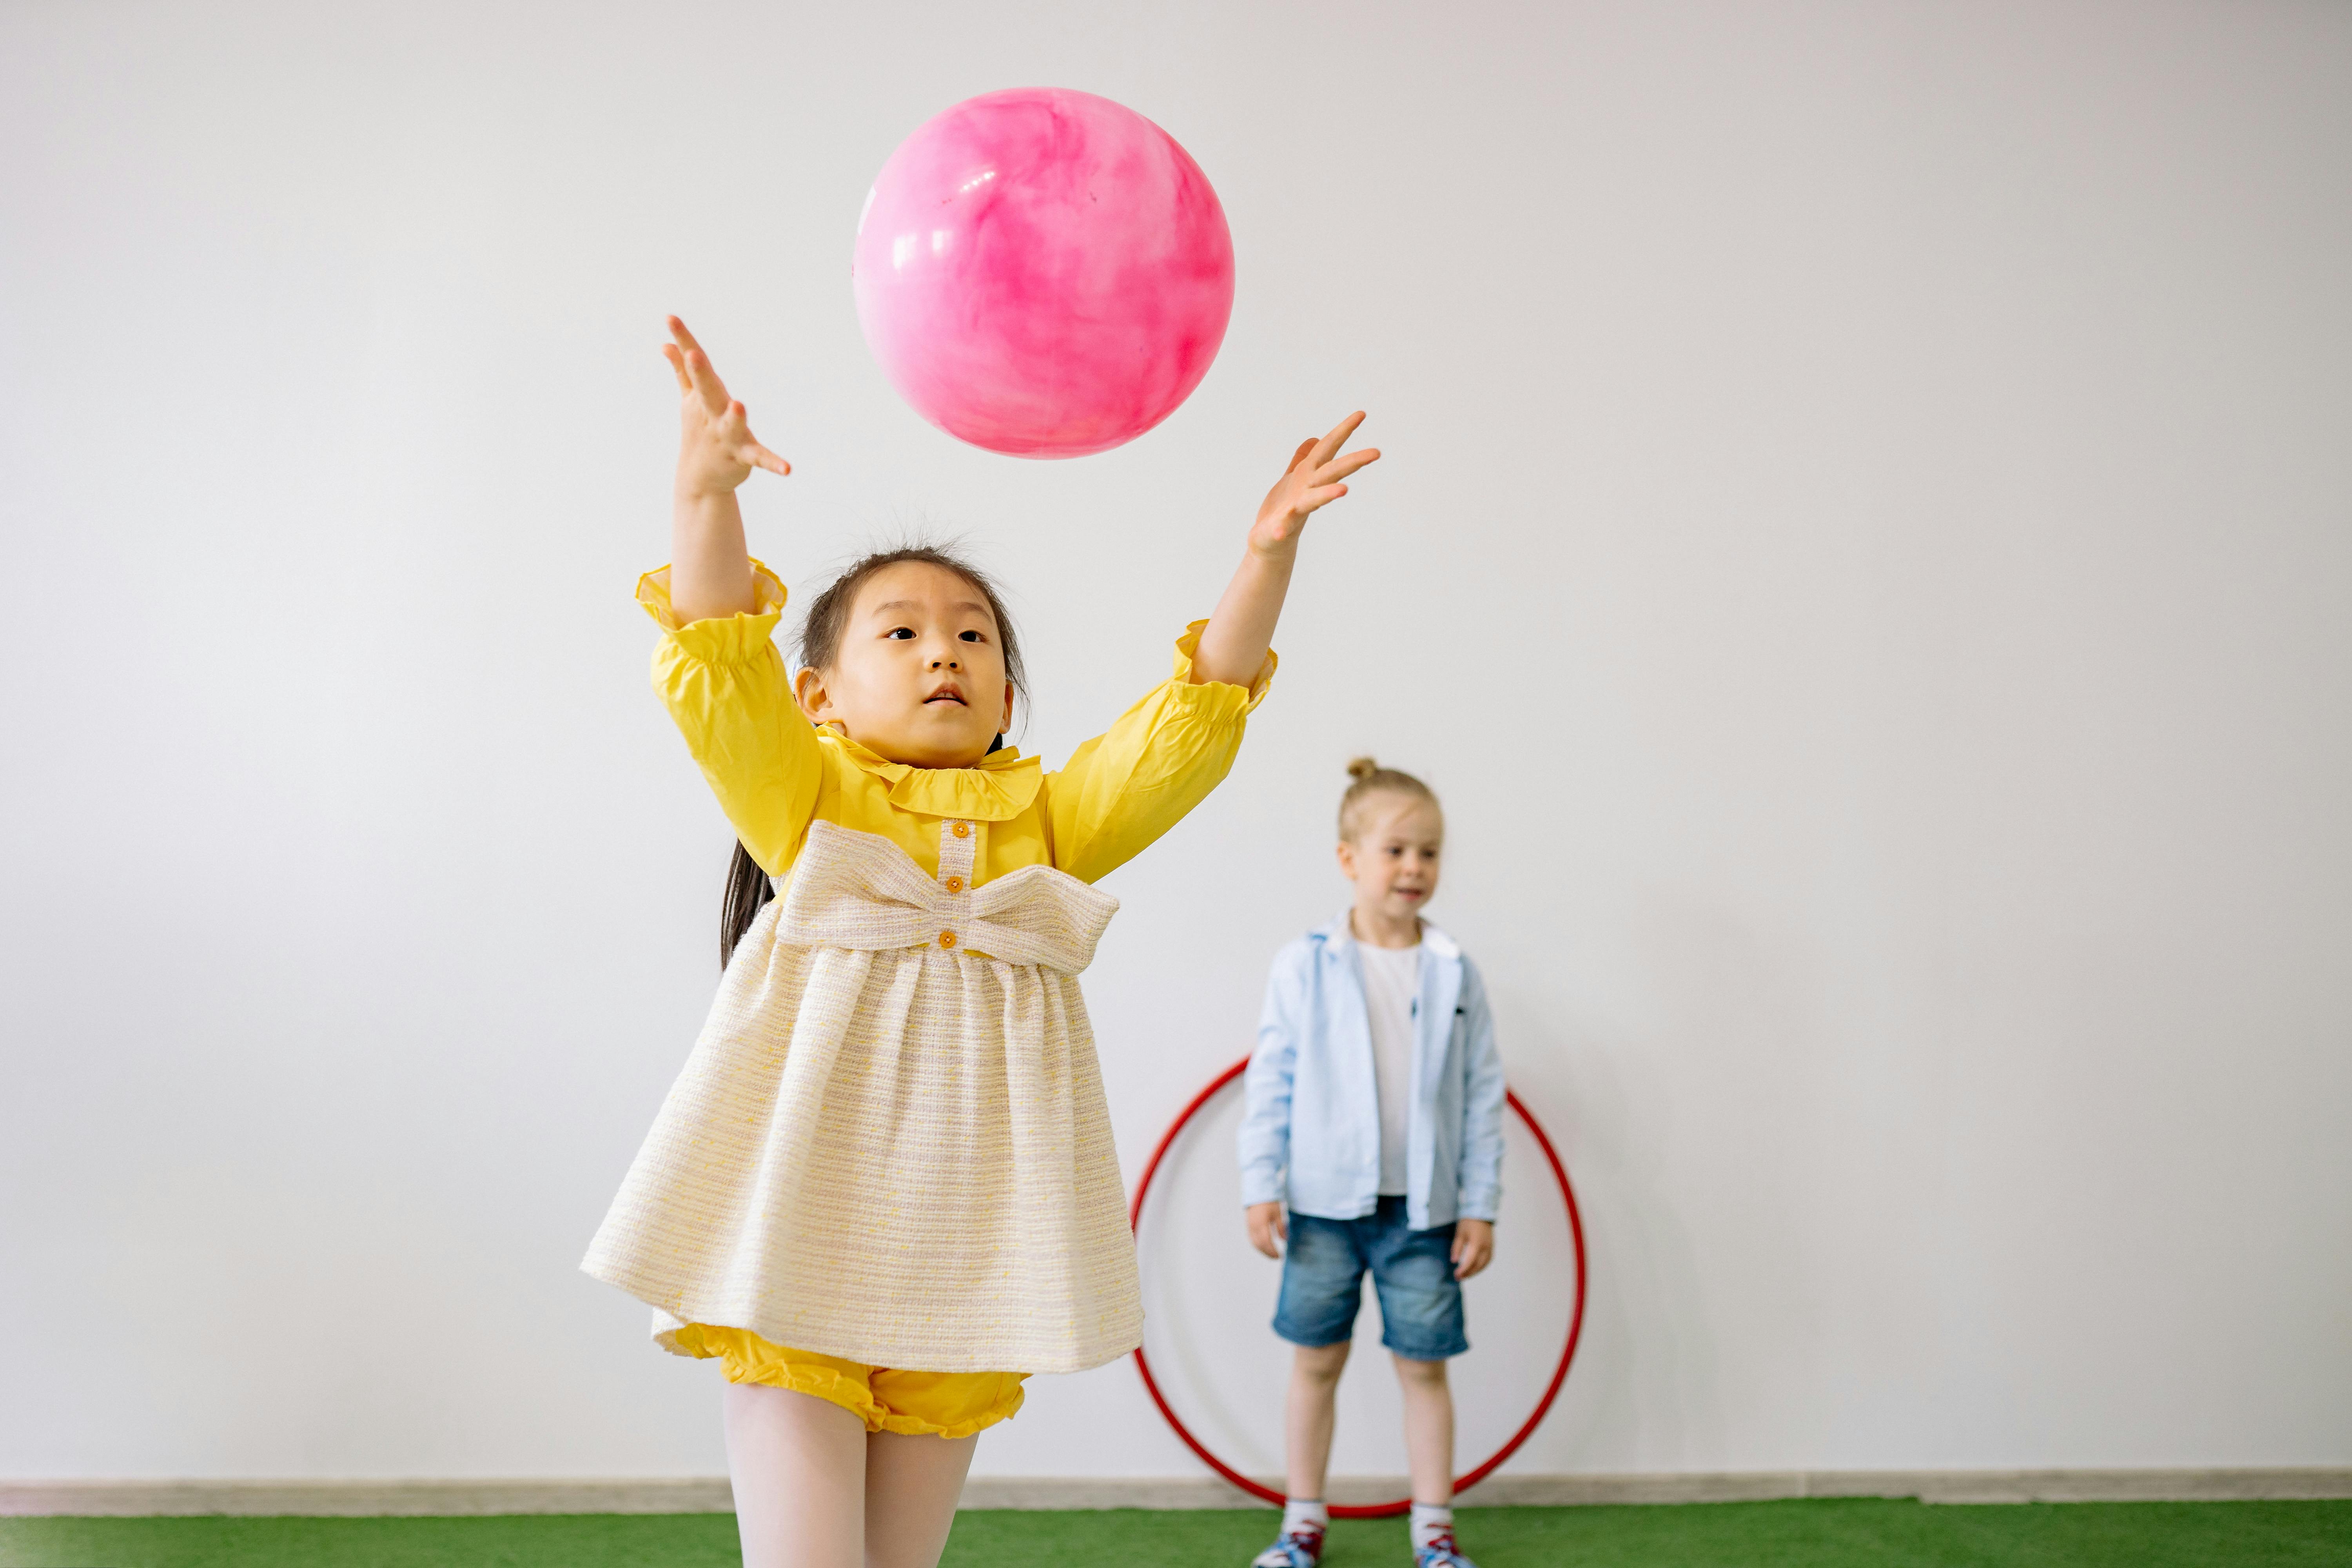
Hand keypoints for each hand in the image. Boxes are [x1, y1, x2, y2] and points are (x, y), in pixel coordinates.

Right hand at [663, 315, 790, 497]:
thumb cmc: (700, 431)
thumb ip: (681, 372)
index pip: (691, 365)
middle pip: (706, 390)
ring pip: (731, 425)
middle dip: (699, 373)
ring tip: (739, 405)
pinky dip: (773, 463)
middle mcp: (712, 414)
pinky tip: (787, 468)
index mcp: (703, 397)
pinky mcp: (743, 456)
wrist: (700, 478)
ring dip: (734, 417)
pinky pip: (759, 458)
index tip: (670, 317)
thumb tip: (668, 345)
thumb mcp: (690, 400)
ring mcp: (726, 436)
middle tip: (692, 354)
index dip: (683, 340)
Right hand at [1246, 1201, 1288, 1258]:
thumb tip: (1285, 1240)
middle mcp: (1254, 1226)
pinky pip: (1252, 1238)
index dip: (1273, 1251)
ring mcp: (1249, 1225)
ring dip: (1262, 1250)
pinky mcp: (1248, 1224)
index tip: (1280, 1256)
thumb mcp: (1278, 1213)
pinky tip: (1264, 1247)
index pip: (1267, 1242)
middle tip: (1276, 1257)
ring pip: (1254, 1243)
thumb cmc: (1270, 1201)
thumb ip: (1281, 1227)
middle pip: (1259, 1245)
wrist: (1258, 1190)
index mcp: (1262, 1223)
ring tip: (1271, 1254)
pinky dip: (1258, 1245)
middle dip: (1268, 1253)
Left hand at [1249, 412, 1379, 555]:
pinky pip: (1281, 528)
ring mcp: (1295, 510)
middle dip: (1352, 462)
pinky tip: (1279, 531)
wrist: (1268, 542)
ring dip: (1327, 494)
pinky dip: (1281, 528)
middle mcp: (1307, 490)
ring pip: (1313, 500)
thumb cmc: (1282, 509)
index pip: (1328, 448)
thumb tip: (1314, 438)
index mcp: (1309, 475)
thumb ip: (1302, 459)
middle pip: (1331, 472)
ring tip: (1344, 490)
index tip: (1361, 414)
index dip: (1343, 430)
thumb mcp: (1292, 478)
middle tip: (1377, 452)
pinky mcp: (1279, 528)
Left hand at [1451, 1218, 1493, 1279]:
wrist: (1480, 1213)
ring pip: (1484, 1265)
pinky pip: (1487, 1261)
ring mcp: (1490, 1248)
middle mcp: (1486, 1247)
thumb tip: (1454, 1261)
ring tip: (1465, 1276)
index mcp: (1477, 1243)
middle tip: (1458, 1278)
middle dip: (1468, 1273)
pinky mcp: (1492, 1247)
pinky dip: (1480, 1267)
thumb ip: (1457, 1248)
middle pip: (1478, 1265)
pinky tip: (1474, 1269)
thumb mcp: (1459, 1234)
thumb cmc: (1468, 1222)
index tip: (1456, 1275)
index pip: (1470, 1261)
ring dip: (1475, 1272)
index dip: (1463, 1269)